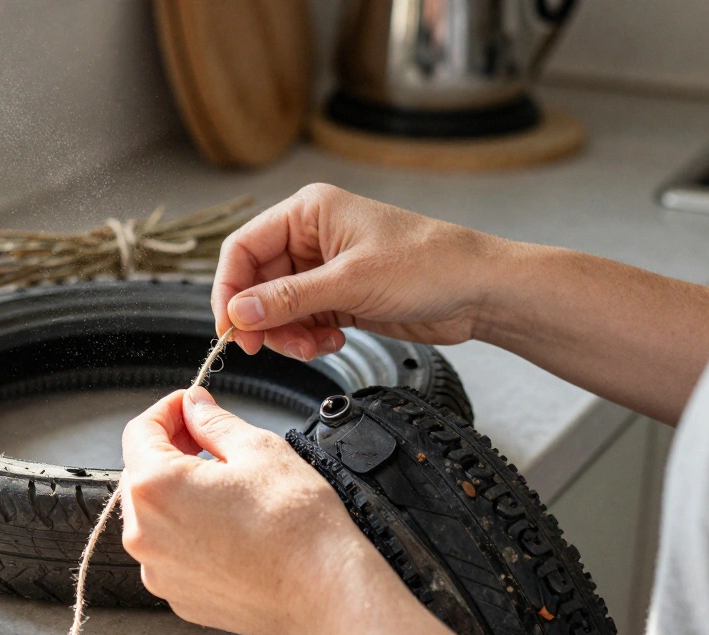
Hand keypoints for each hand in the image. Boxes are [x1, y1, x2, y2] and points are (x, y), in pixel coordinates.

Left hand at [119, 385, 385, 634]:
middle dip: (172, 450)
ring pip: (155, 515)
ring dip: (179, 493)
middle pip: (141, 474)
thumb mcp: (257, 449)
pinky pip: (170, 552)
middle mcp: (144, 535)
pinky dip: (189, 533)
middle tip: (212, 442)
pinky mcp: (178, 596)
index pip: (139, 432)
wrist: (325, 592)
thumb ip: (213, 422)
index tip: (190, 407)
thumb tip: (195, 406)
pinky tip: (228, 526)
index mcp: (156, 488)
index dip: (167, 411)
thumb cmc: (296, 526)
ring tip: (226, 488)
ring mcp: (158, 571)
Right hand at [213, 184, 509, 359]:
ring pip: (278, 307)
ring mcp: (325, 269)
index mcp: (308, 213)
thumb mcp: (351, 282)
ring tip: (314, 346)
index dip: (229, 288)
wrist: (480, 291)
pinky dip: (309, 338)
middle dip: (263, 318)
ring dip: (288, 333)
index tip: (230, 326)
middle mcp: (311, 238)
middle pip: (257, 282)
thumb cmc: (430, 264)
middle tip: (267, 348)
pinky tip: (333, 341)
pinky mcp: (339, 296)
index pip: (243, 248)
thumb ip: (289, 299)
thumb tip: (238, 313)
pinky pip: (302, 321)